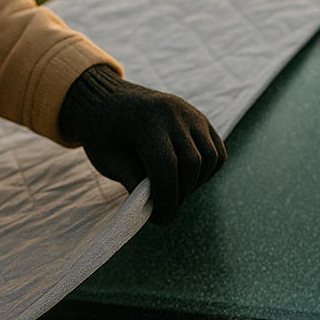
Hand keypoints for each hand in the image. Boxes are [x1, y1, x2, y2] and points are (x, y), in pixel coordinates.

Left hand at [58, 65, 226, 224]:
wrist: (106, 100)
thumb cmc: (103, 133)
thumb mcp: (110, 161)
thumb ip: (136, 184)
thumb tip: (159, 209)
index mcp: (146, 122)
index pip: (167, 168)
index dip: (166, 200)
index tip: (160, 219)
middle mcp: (174, 114)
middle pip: (191, 165)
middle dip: (180, 195)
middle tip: (164, 208)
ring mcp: (191, 114)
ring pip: (210, 159)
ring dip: (196, 183)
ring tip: (174, 190)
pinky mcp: (200, 119)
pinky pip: (217, 151)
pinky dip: (208, 171)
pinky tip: (187, 178)